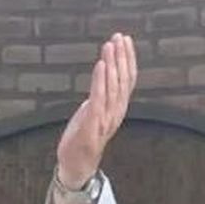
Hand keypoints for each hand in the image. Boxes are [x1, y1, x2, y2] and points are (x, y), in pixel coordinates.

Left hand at [56, 34, 136, 186]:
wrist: (76, 166)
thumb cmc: (83, 139)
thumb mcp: (93, 113)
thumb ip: (100, 97)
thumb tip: (101, 79)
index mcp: (117, 108)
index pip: (128, 79)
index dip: (128, 59)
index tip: (125, 40)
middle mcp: (116, 113)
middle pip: (123, 80)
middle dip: (121, 57)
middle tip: (118, 37)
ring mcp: (105, 120)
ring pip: (113, 87)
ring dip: (112, 64)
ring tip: (109, 46)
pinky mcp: (92, 125)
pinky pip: (99, 99)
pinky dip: (101, 80)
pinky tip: (100, 65)